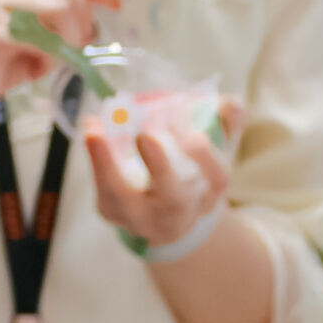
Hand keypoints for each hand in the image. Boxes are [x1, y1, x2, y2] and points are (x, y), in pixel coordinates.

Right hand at [0, 0, 121, 116]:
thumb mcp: (32, 23)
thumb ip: (60, 4)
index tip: (115, 0)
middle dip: (88, 7)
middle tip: (85, 36)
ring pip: (62, 6)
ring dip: (73, 37)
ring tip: (60, 55)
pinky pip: (45, 39)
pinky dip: (53, 57)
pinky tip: (40, 66)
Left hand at [86, 111, 235, 256]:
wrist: (167, 219)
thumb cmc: (195, 174)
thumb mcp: (218, 152)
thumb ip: (229, 122)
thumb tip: (227, 103)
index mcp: (209, 194)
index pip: (216, 177)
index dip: (206, 156)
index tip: (194, 136)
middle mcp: (177, 212)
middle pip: (172, 197)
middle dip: (160, 167)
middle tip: (146, 135)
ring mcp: (140, 217)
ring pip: (123, 195)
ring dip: (106, 162)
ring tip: (95, 129)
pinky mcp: (111, 211)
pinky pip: (102, 187)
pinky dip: (95, 158)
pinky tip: (92, 128)